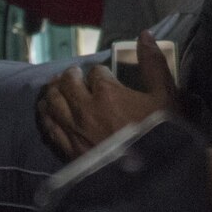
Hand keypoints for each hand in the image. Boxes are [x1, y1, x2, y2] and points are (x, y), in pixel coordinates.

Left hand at [36, 31, 179, 159]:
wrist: (149, 176)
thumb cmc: (160, 134)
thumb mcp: (166, 96)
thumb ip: (154, 64)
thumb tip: (145, 35)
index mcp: (108, 92)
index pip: (96, 72)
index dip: (99, 71)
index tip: (102, 75)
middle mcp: (85, 109)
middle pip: (68, 84)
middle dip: (70, 76)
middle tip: (72, 75)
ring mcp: (74, 130)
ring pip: (53, 104)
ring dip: (52, 92)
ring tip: (53, 88)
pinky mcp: (68, 150)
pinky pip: (49, 128)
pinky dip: (45, 116)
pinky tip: (45, 113)